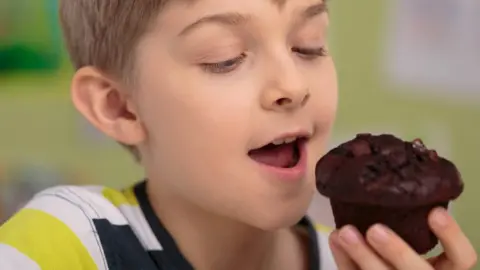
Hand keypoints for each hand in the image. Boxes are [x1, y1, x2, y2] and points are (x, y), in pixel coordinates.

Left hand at [328, 208, 476, 269]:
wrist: (378, 260)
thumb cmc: (401, 245)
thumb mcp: (414, 234)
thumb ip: (411, 218)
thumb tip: (392, 177)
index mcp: (442, 268)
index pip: (461, 259)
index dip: (452, 237)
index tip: (434, 211)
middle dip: (397, 251)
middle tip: (374, 229)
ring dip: (362, 255)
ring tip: (344, 232)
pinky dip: (343, 257)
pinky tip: (334, 238)